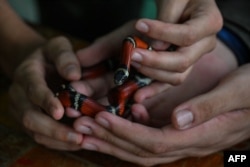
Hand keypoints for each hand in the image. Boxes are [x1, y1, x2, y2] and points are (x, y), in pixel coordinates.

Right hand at [9, 36, 82, 149]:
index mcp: (26, 74)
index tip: (60, 112)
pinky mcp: (29, 120)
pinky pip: (39, 136)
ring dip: (56, 139)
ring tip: (79, 142)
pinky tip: (75, 143)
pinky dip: (57, 142)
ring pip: (34, 131)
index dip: (45, 101)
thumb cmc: (52, 56)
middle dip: (53, 129)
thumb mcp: (58, 47)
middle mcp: (19, 94)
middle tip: (76, 136)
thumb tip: (74, 75)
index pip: (33, 89)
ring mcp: (22, 110)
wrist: (38, 65)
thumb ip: (65, 57)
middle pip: (30, 116)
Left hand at [73, 64, 249, 165]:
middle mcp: (189, 143)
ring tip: (88, 130)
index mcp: (201, 135)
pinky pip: (150, 139)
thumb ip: (207, 108)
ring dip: (114, 140)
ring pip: (142, 149)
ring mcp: (184, 140)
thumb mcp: (236, 93)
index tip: (102, 119)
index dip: (126, 133)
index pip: (155, 142)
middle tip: (82, 127)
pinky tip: (116, 123)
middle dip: (111, 140)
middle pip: (142, 151)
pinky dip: (129, 134)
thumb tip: (177, 120)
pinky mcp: (180, 132)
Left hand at [131, 0, 222, 100]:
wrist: (185, 2)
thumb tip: (156, 47)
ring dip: (152, 73)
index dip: (162, 33)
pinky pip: (170, 81)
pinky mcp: (182, 66)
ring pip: (176, 76)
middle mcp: (206, 44)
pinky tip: (140, 95)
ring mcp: (195, 57)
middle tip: (133, 54)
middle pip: (182, 61)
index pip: (187, 36)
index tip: (139, 25)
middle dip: (154, 60)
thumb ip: (167, 18)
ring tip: (132, 64)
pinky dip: (154, 89)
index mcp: (210, 23)